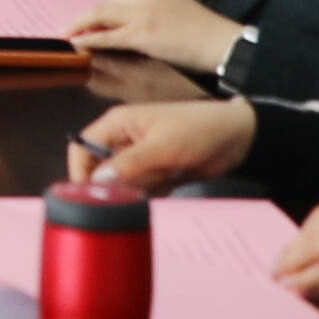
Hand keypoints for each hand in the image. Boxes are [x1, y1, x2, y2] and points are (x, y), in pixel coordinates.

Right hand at [71, 96, 255, 194]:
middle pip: (99, 170)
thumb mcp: (163, 147)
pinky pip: (139, 190)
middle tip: (141, 186)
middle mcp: (123, 140)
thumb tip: (96, 181)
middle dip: (118, 184)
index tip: (90, 195)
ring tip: (164, 176)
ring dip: (139, 188)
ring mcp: (138, 157)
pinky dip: (152, 192)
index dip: (81, 172)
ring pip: (120, 184)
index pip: (81, 148)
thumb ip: (128, 164)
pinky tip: (171, 181)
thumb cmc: (201, 129)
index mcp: (118, 123)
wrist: (237, 139)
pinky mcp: (152, 172)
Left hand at [72, 0, 246, 75]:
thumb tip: (129, 29)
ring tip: (66, 35)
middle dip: (86, 17)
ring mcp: (144, 12)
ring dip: (81, 26)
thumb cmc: (205, 36)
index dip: (101, 12)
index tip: (86, 20)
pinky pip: (108, 35)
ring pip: (103, 16)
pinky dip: (90, 39)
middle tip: (66, 26)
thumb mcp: (177, 13)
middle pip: (108, 4)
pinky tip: (79, 44)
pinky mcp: (143, 32)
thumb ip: (154, 14)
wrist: (223, 44)